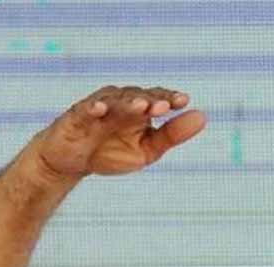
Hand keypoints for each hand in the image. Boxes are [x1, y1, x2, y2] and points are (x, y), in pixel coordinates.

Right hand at [28, 85, 206, 181]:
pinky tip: (100, 109)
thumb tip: (202, 117)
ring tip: (142, 106)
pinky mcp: (75, 116)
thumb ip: (172, 135)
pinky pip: (84, 109)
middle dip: (151, 100)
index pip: (157, 98)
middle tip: (164, 106)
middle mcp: (120, 103)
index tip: (183, 101)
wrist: (72, 163)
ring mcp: (97, 107)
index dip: (169, 98)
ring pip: (114, 101)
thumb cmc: (112, 153)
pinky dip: (92, 108)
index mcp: (139, 109)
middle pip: (138, 96)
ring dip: (128, 102)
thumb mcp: (147, 149)